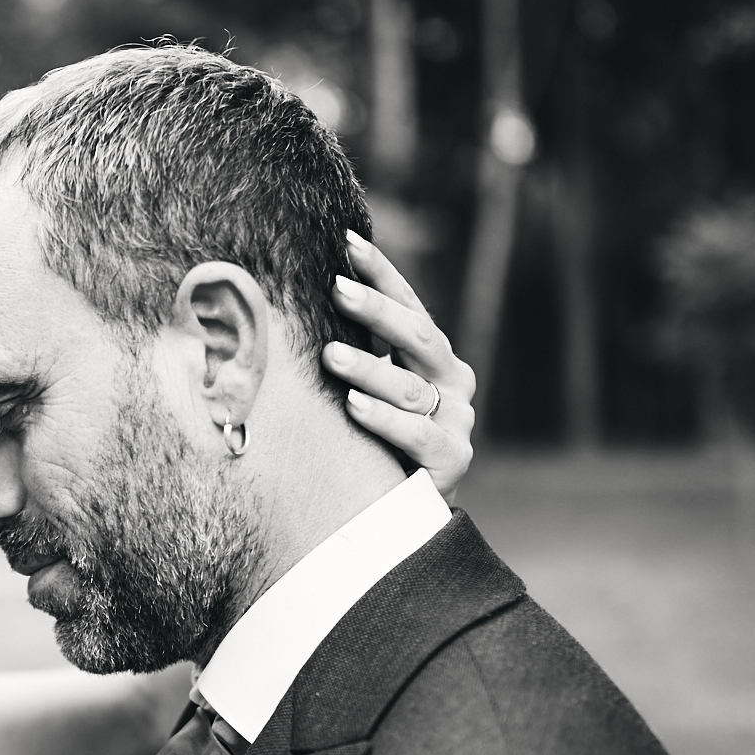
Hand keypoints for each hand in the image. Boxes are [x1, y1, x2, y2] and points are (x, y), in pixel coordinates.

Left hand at [323, 231, 475, 502]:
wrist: (403, 513)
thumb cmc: (372, 440)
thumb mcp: (364, 388)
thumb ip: (350, 349)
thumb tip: (297, 296)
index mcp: (433, 357)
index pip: (408, 306)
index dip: (382, 273)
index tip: (348, 241)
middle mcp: (452, 381)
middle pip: (415, 336)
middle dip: (375, 309)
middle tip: (337, 287)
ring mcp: (457, 420)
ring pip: (410, 387)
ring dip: (368, 368)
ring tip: (329, 355)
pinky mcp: (452, 460)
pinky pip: (417, 435)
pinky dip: (384, 420)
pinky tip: (353, 407)